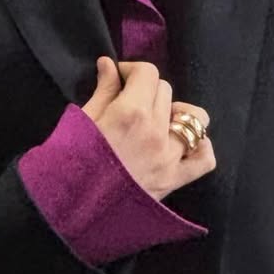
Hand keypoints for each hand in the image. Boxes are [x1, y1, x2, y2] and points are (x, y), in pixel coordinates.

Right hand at [81, 57, 214, 201]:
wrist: (69, 210)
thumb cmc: (68, 164)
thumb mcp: (81, 121)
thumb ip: (103, 91)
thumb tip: (109, 63)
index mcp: (130, 113)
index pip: (148, 73)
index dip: (133, 70)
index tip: (120, 79)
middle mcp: (155, 132)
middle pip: (166, 91)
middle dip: (147, 90)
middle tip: (129, 103)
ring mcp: (168, 157)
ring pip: (193, 118)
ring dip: (176, 113)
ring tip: (158, 121)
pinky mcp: (174, 181)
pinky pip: (204, 159)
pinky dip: (200, 146)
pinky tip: (182, 143)